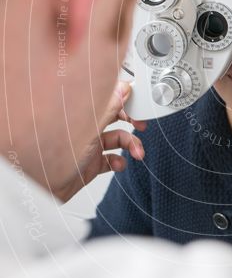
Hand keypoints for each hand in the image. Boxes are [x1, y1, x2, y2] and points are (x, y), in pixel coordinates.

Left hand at [55, 81, 146, 202]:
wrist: (44, 187)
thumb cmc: (57, 157)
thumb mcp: (89, 130)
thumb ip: (108, 110)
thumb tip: (123, 89)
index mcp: (85, 114)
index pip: (108, 100)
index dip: (125, 100)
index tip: (138, 104)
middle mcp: (88, 128)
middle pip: (116, 118)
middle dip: (131, 121)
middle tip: (142, 125)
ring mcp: (90, 146)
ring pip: (117, 140)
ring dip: (130, 145)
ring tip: (137, 153)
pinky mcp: (92, 164)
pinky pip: (111, 160)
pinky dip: (119, 162)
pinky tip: (119, 165)